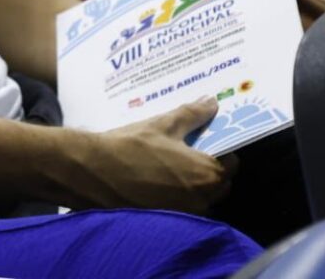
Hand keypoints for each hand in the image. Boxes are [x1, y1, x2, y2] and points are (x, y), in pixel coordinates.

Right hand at [66, 98, 237, 212]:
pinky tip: (158, 184)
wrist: (93, 172)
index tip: (206, 142)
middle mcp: (202, 200)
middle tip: (189, 153)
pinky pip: (182, 209)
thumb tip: (212, 102)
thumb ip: (192, 114)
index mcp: (207, 173)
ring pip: (201, 199)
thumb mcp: (163, 124)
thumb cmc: (131, 145)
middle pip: (218, 185)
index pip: (231, 164)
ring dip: (194, 186)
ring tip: (171, 169)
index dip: (222, 150)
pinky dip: (177, 198)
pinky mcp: (166, 223)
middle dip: (209, 170)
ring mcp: (184, 215)